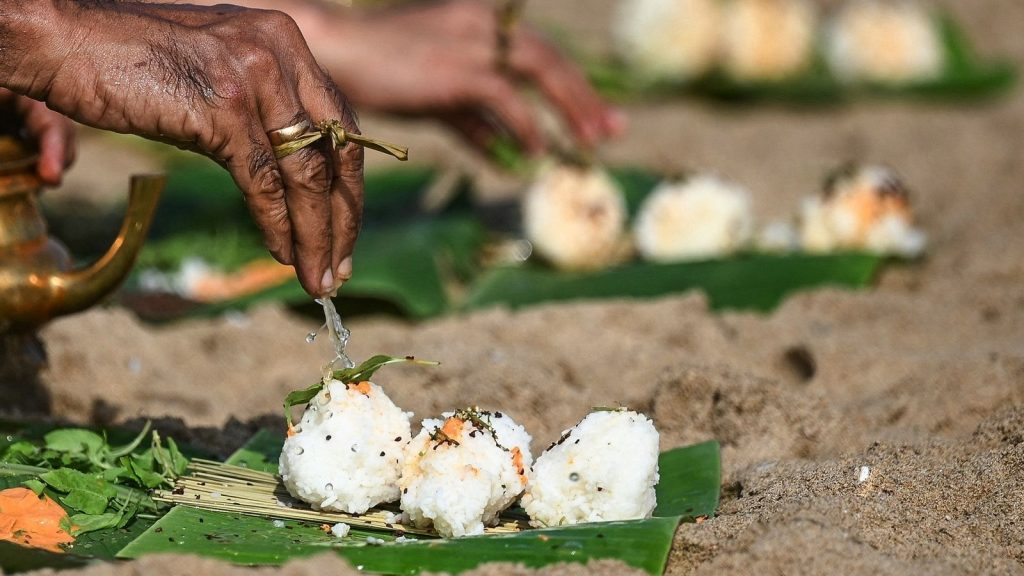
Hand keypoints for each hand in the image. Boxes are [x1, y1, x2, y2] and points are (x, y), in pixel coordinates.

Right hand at [0, 2, 360, 295]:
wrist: (64, 39)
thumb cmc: (134, 62)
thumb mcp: (220, 74)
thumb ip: (263, 107)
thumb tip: (297, 170)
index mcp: (287, 41)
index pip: (341, 125)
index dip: (350, 186)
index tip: (347, 231)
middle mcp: (281, 52)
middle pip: (337, 152)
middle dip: (343, 219)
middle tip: (341, 268)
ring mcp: (255, 77)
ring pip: (305, 176)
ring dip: (316, 236)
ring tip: (318, 277)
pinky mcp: (222, 107)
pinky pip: (264, 183)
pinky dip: (279, 226)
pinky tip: (284, 254)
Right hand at [309, 0, 624, 154]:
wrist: (337, 53)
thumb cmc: (381, 72)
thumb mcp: (439, 96)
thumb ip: (475, 119)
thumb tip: (508, 151)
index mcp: (481, 17)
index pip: (541, 50)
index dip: (574, 84)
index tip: (600, 115)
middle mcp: (484, 20)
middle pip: (551, 58)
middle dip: (585, 97)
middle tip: (612, 130)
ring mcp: (474, 40)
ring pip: (541, 71)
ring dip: (571, 110)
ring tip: (589, 143)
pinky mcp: (461, 68)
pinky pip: (508, 100)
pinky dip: (527, 126)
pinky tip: (538, 152)